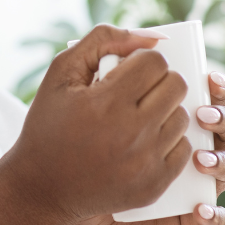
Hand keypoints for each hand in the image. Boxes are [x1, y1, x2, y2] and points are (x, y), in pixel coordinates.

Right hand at [0, 25, 187, 224]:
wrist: (40, 187)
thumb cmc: (49, 124)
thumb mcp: (61, 73)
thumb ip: (103, 40)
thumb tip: (152, 37)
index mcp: (107, 101)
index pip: (155, 62)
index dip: (141, 61)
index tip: (126, 72)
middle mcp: (131, 132)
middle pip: (176, 86)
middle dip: (159, 82)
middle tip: (136, 92)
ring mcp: (145, 162)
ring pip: (182, 117)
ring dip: (164, 112)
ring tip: (137, 119)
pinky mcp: (154, 185)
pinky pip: (183, 149)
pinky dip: (167, 142)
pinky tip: (143, 143)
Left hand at [62, 71, 224, 224]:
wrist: (61, 205)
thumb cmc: (77, 150)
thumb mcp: (85, 100)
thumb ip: (109, 61)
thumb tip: (149, 37)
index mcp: (172, 117)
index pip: (207, 96)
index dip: (214, 86)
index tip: (205, 77)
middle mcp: (191, 148)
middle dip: (223, 119)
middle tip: (204, 114)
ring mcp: (194, 184)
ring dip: (223, 161)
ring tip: (202, 159)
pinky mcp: (188, 220)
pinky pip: (213, 219)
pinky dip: (212, 215)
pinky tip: (201, 209)